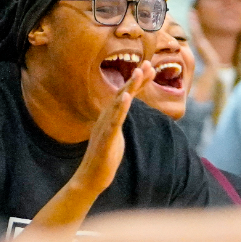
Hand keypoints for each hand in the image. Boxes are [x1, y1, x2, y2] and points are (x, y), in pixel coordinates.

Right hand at [69, 61, 152, 196]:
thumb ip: (119, 122)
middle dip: (136, 79)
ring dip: (129, 87)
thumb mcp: (116, 135)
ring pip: (118, 103)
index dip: (137, 82)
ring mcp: (105, 127)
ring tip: (138, 72)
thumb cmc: (104, 158)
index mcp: (110, 117)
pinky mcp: (106, 138)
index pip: (125, 95)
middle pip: (122, 94)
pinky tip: (126, 97)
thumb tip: (124, 113)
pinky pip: (114, 121)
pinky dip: (120, 108)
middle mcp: (106, 118)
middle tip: (147, 64)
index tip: (149, 68)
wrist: (91, 178)